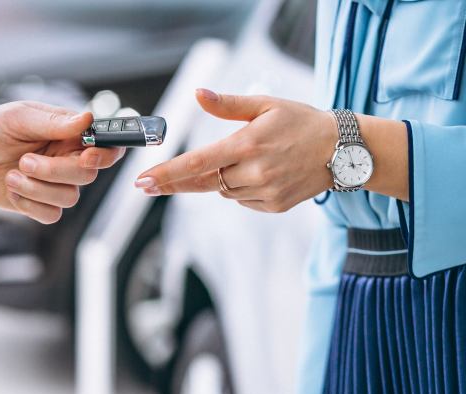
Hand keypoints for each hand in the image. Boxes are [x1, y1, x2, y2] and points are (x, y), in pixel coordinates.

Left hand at [0, 101, 124, 222]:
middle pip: (87, 176)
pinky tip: (12, 189)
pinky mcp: (39, 203)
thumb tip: (87, 119)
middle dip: (55, 172)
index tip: (87, 157)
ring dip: (38, 190)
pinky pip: (52, 215)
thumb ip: (55, 122)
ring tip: (12, 175)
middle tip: (24, 161)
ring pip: (69, 198)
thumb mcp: (19, 117)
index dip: (105, 155)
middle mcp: (68, 159)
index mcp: (70, 135)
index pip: (106, 146)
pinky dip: (30, 205)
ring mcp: (55, 184)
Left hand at [134, 89, 407, 211]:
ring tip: (249, 161)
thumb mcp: (266, 105)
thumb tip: (197, 94)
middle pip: (204, 181)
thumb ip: (228, 104)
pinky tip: (261, 174)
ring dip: (223, 179)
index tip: (142, 182)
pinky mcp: (274, 206)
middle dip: (180, 180)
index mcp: (246, 145)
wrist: (344, 151)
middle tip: (150, 184)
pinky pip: (242, 200)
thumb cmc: (302, 122)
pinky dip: (241, 189)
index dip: (166, 174)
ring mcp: (265, 193)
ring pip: (224, 191)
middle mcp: (254, 173)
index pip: (196, 163)